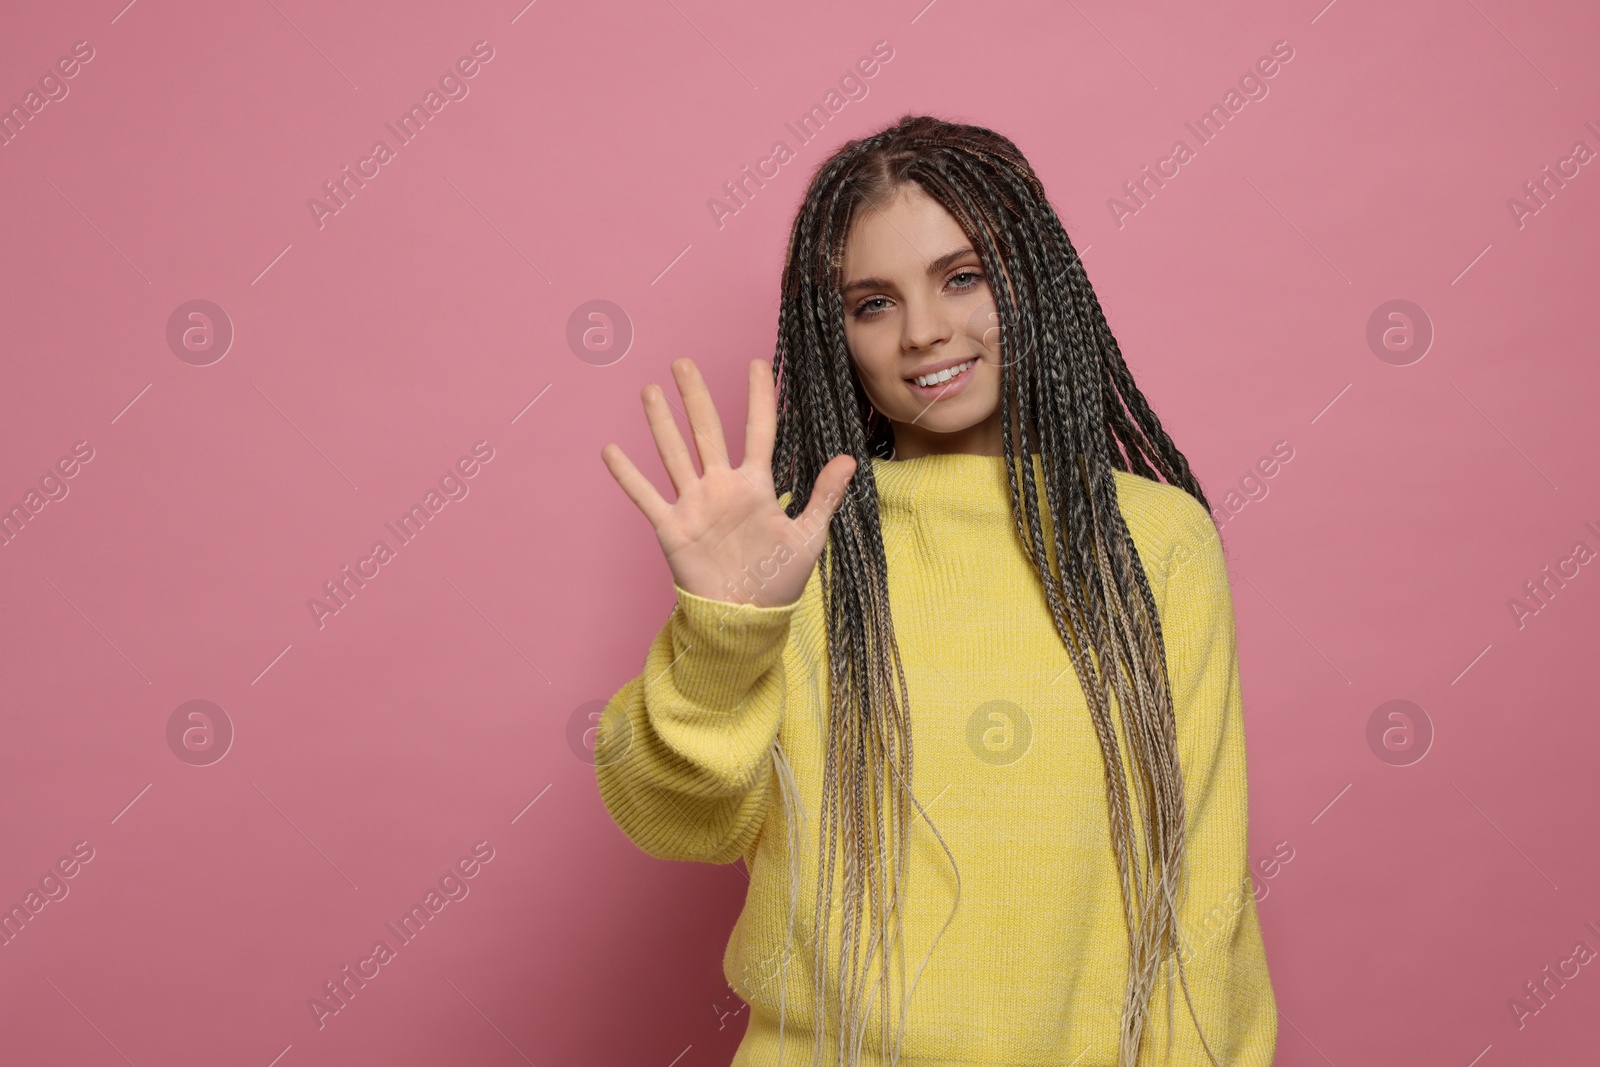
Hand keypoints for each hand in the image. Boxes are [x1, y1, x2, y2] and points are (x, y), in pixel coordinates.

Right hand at [601, 357, 857, 607]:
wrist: (747, 618)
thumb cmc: (780, 580)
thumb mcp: (809, 537)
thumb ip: (823, 496)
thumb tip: (849, 459)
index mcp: (757, 486)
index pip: (758, 431)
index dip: (759, 397)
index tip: (758, 363)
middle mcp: (722, 487)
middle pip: (707, 431)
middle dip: (695, 396)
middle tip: (683, 362)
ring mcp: (695, 504)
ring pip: (675, 454)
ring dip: (661, 423)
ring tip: (650, 391)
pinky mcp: (672, 527)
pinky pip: (646, 496)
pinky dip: (627, 474)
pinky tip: (610, 449)